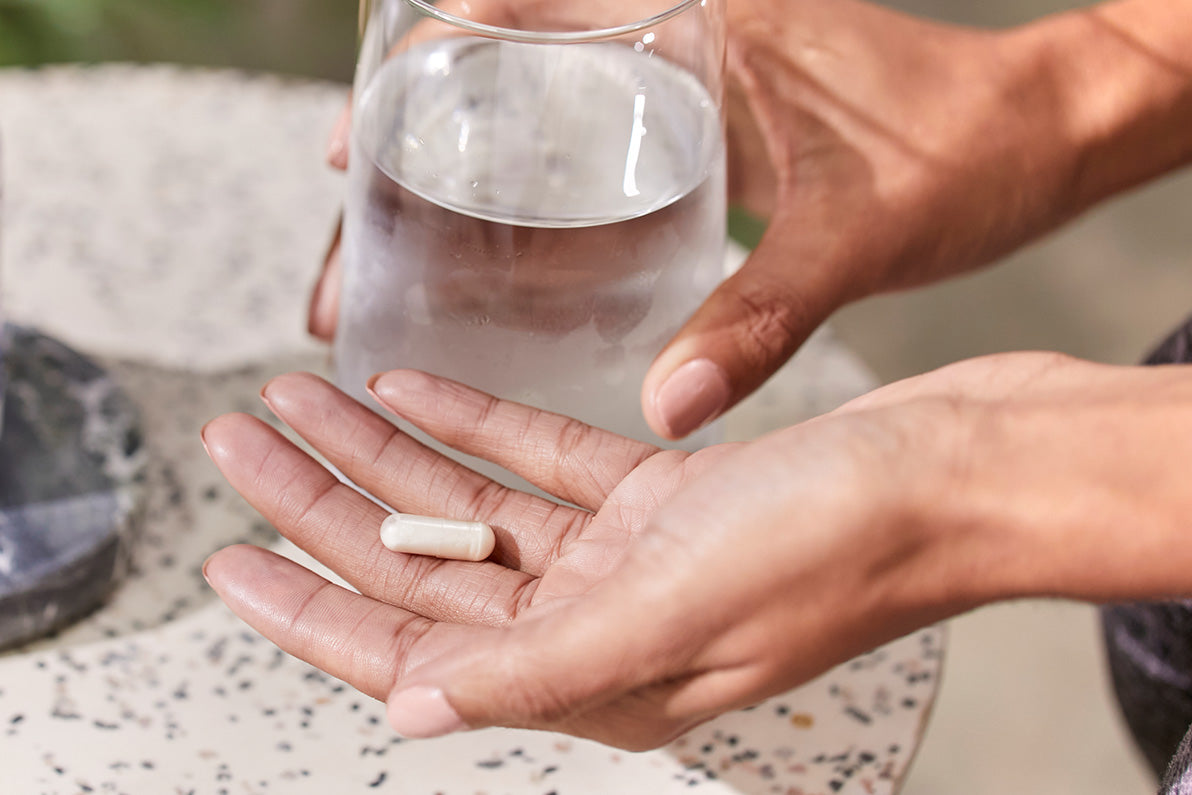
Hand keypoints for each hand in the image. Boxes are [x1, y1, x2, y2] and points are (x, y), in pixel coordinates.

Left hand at [201, 367, 975, 748]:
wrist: (950, 476)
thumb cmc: (838, 549)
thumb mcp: (677, 616)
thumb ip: (541, 669)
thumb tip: (416, 712)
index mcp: (594, 678)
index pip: (413, 652)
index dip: (311, 609)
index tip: (227, 563)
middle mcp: (598, 624)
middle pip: (425, 566)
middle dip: (324, 505)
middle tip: (239, 443)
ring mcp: (628, 556)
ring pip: (472, 503)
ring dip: (386, 451)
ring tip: (300, 395)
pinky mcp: (660, 494)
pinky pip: (542, 456)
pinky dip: (475, 421)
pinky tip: (411, 383)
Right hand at [311, 0, 1097, 435]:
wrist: (1034, 137)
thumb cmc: (964, 150)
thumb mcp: (861, 230)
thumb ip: (771, 310)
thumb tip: (671, 404)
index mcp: (694, 25)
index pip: (518, 13)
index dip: (418, 71)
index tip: (353, 141)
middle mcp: (667, 51)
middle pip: (496, 94)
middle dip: (411, 171)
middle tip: (354, 252)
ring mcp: (674, 98)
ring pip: (527, 136)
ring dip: (455, 201)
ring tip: (393, 280)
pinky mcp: (693, 142)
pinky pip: (579, 168)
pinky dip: (524, 218)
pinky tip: (493, 283)